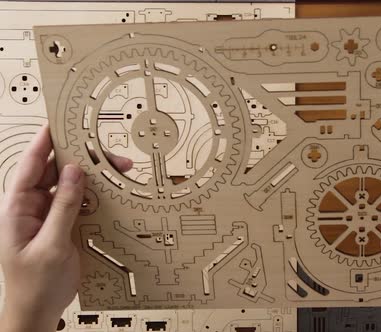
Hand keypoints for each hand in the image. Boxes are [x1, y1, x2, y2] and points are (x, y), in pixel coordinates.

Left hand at [0, 126, 131, 331]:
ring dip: (90, 177)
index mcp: (16, 209)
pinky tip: (106, 190)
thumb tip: (74, 173)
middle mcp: (30, 208)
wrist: (38, 312)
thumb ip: (63, 207)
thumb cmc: (33, 286)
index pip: (30, 166)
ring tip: (113, 169)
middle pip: (54, 172)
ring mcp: (46, 216)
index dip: (43, 142)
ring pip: (69, 186)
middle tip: (103, 151)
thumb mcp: (51, 245)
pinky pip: (77, 202)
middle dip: (79, 159)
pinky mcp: (62, 226)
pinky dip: (93, 195)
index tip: (57, 122)